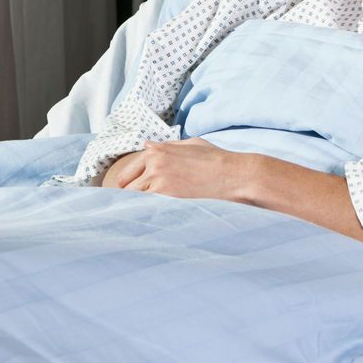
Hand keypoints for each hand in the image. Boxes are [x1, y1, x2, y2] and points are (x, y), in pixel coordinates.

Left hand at [102, 138, 256, 201]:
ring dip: (140, 206)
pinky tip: (156, 217)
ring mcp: (158, 181)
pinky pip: (146, 209)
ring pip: (134, 199)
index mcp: (158, 151)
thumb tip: (146, 145)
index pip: (128, 172)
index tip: (132, 194)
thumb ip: (166, 146)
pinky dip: (148, 214)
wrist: (235, 175)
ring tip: (147, 213)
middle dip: (133, 196)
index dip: (129, 184)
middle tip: (138, 207)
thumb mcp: (192, 144)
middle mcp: (154, 164)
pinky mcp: (165, 197)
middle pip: (127, 187)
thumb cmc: (218, 159)